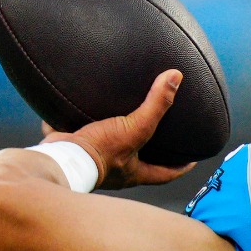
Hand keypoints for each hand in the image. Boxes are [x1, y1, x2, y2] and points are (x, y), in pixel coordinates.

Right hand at [40, 69, 195, 189]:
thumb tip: (175, 77)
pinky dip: (80, 121)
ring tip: (123, 116)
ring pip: (110, 147)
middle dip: (148, 152)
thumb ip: (156, 104)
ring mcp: (94, 160)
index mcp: (134, 172)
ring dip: (115, 134)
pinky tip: (82, 105)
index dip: (180, 167)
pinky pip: (79, 133)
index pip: (166, 174)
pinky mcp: (74, 147)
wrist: (59, 158)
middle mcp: (116, 170)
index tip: (191, 161)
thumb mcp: (135, 128)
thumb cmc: (99, 152)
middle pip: (138, 163)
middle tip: (159, 138)